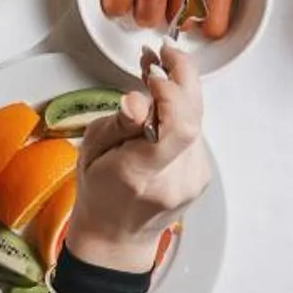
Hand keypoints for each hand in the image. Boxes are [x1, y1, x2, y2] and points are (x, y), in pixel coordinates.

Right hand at [64, 41, 209, 273]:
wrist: (117, 238)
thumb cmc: (98, 194)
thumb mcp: (91, 153)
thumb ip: (118, 123)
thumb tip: (138, 98)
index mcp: (141, 174)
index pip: (179, 126)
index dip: (172, 91)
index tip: (151, 70)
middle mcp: (175, 179)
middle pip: (195, 116)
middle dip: (181, 76)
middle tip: (163, 54)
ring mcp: (193, 180)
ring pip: (197, 120)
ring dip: (180, 92)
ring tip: (156, 73)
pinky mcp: (201, 175)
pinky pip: (196, 132)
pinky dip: (181, 111)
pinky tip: (163, 104)